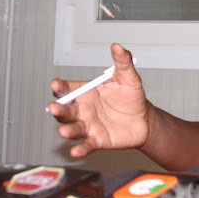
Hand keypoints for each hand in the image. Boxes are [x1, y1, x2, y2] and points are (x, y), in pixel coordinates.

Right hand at [47, 43, 150, 157]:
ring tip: (64, 131)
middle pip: (65, 110)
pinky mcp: (96, 140)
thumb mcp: (129, 78)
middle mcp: (83, 110)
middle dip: (57, 109)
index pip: (68, 88)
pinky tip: (76, 151)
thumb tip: (118, 46)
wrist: (144, 119)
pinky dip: (80, 149)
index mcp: (86, 92)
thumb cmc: (132, 97)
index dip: (60, 86)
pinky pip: (86, 145)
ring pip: (72, 128)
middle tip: (54, 108)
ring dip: (67, 130)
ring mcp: (88, 126)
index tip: (56, 84)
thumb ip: (122, 62)